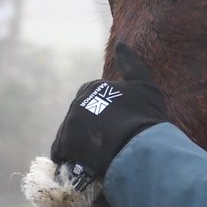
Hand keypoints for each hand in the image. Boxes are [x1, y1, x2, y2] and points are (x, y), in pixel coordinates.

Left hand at [50, 44, 168, 181]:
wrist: (140, 148)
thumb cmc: (146, 117)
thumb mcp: (145, 86)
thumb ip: (131, 63)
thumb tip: (120, 42)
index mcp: (94, 86)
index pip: (93, 99)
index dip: (105, 113)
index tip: (118, 126)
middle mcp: (78, 101)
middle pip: (80, 117)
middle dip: (91, 128)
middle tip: (109, 142)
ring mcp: (70, 123)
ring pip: (70, 134)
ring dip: (80, 144)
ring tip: (99, 156)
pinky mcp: (64, 144)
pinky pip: (61, 152)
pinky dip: (70, 158)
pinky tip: (85, 164)